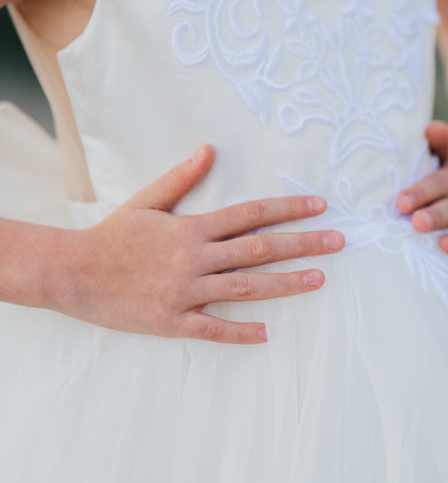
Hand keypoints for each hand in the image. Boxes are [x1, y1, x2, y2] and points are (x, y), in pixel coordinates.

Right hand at [53, 145, 343, 342]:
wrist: (72, 272)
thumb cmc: (112, 235)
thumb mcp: (147, 201)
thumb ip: (182, 178)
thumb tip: (210, 149)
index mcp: (192, 228)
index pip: (250, 214)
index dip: (288, 209)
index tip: (319, 206)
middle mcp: (194, 258)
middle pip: (259, 249)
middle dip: (302, 244)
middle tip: (338, 242)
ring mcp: (186, 291)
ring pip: (245, 288)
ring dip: (286, 284)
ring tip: (320, 279)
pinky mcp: (173, 321)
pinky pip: (213, 329)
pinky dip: (241, 331)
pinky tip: (268, 333)